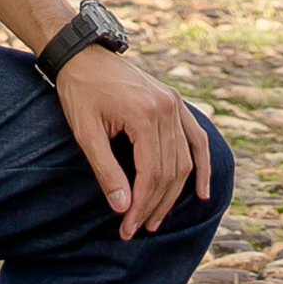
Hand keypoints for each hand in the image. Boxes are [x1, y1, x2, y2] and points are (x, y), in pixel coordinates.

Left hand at [51, 43, 216, 236]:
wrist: (84, 55)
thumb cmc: (80, 92)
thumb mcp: (86, 132)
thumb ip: (106, 171)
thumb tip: (123, 208)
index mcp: (145, 114)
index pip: (150, 173)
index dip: (141, 205)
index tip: (127, 228)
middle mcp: (166, 108)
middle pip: (169, 171)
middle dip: (154, 205)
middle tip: (137, 228)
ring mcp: (174, 103)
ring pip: (184, 160)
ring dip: (173, 194)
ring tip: (156, 219)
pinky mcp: (174, 102)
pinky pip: (196, 138)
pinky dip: (202, 165)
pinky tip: (201, 192)